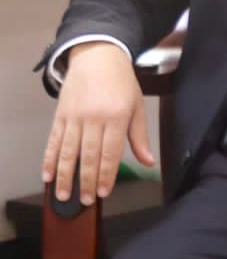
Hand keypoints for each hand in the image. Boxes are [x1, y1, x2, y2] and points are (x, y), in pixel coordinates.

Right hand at [42, 42, 154, 204]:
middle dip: (86, 181)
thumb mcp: (137, 106)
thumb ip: (139, 136)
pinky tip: (47, 175)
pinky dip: (49, 159)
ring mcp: (75, 117)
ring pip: (68, 151)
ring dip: (64, 175)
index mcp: (117, 116)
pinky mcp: (60, 115)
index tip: (103, 192)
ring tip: (64, 194)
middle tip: (84, 201)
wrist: (98, 57)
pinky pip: (53, 141)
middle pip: (88, 155)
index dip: (106, 175)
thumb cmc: (122, 83)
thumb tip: (148, 161)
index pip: (111, 152)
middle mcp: (94, 118)